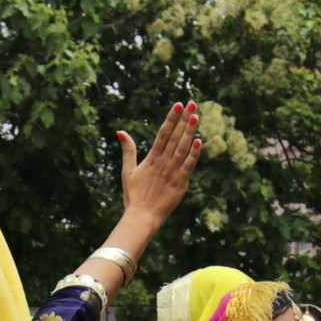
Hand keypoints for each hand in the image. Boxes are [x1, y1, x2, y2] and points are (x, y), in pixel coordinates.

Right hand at [117, 103, 200, 229]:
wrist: (141, 217)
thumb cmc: (134, 196)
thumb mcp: (128, 171)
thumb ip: (128, 150)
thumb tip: (120, 131)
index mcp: (151, 158)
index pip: (163, 133)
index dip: (171, 118)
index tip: (178, 104)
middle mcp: (163, 162)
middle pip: (175, 137)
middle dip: (184, 119)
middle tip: (192, 103)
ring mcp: (173, 172)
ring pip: (183, 148)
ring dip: (190, 132)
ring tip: (196, 116)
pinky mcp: (181, 184)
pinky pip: (189, 166)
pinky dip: (194, 154)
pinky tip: (199, 141)